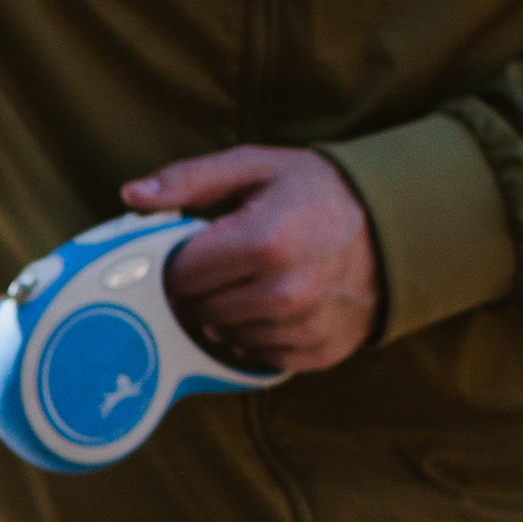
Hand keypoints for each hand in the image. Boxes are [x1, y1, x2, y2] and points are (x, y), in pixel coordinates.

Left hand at [122, 144, 382, 374]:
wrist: (391, 226)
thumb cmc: (311, 191)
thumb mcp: (253, 167)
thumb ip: (188, 180)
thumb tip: (131, 195)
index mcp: (266, 241)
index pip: (181, 273)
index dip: (169, 263)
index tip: (176, 251)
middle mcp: (288, 292)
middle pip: (198, 308)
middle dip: (192, 289)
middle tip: (207, 267)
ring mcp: (306, 327)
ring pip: (224, 335)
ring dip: (220, 313)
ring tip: (239, 281)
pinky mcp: (318, 353)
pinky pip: (257, 355)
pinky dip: (250, 334)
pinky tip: (263, 305)